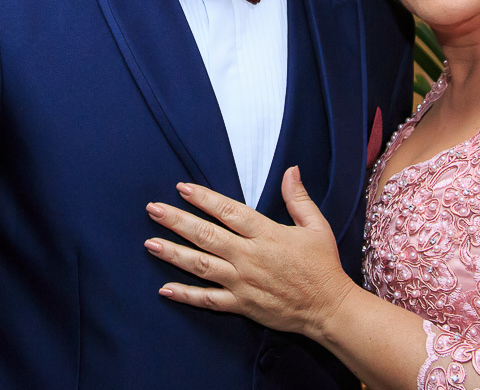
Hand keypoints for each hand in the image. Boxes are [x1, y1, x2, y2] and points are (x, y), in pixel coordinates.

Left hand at [145, 166, 358, 340]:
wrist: (329, 308)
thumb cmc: (323, 265)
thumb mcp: (316, 226)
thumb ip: (299, 199)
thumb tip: (291, 170)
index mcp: (267, 234)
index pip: (229, 212)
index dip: (204, 198)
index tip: (182, 188)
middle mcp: (249, 257)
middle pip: (206, 236)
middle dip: (177, 221)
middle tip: (153, 210)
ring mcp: (242, 282)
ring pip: (201, 266)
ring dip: (174, 253)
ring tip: (150, 242)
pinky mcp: (241, 305)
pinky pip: (208, 300)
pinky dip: (186, 295)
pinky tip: (165, 289)